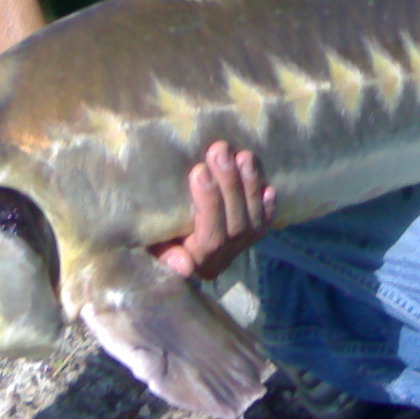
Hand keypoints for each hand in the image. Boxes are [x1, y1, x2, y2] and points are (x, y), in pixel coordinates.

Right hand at [149, 141, 276, 279]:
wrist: (168, 237)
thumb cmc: (155, 234)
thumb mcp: (152, 242)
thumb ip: (163, 252)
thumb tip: (184, 267)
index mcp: (196, 262)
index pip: (211, 237)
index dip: (209, 204)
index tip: (199, 170)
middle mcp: (221, 260)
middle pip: (235, 226)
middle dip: (230, 185)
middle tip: (220, 150)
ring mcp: (239, 249)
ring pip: (252, 222)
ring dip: (249, 186)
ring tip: (243, 156)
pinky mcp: (251, 238)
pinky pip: (265, 223)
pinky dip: (268, 205)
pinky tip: (268, 185)